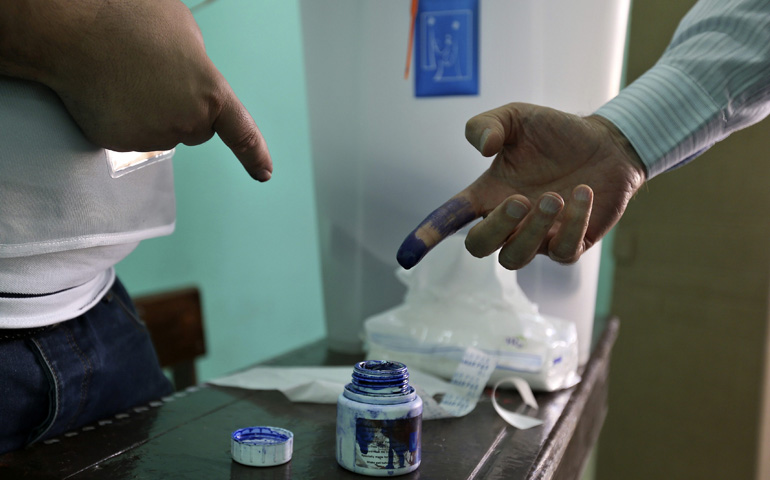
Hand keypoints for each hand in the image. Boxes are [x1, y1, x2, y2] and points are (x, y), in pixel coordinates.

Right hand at [0, 0, 270, 180]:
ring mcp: (153, 136)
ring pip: (160, 131)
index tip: (265, 174)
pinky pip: (129, 134)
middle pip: (194, 128)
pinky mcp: (120, 144)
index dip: (254, 155)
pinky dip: (122, 118)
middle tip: (154, 75)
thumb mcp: (184, 31)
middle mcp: (188, 123)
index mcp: (211, 95)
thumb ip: (199, 64)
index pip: (241, 133)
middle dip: (182, 110)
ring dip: (150, 112)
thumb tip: (192, 79)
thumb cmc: (131, 19)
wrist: (74, 30)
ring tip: (127, 76)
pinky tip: (109, 90)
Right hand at [396, 102, 645, 269]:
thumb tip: (482, 149)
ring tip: (555, 197)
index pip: (450, 218)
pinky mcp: (570, 244)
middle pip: (479, 246)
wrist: (608, 143)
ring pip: (516, 257)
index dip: (428, 235)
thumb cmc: (555, 133)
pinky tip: (583, 194)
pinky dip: (572, 224)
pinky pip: (563, 252)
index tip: (407, 254)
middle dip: (495, 228)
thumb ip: (487, 125)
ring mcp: (538, 237)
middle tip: (521, 199)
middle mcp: (508, 221)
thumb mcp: (516, 117)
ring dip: (531, 230)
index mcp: (487, 194)